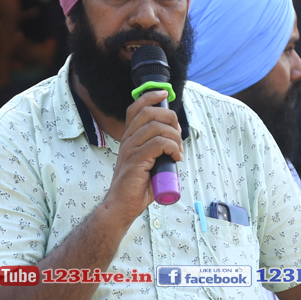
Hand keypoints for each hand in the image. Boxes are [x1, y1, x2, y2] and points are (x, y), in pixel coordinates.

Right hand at [102, 90, 183, 222]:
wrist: (122, 205)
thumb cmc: (137, 187)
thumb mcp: (148, 163)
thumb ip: (157, 150)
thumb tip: (175, 143)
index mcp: (129, 138)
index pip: (136, 108)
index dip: (150, 97)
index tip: (164, 94)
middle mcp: (128, 140)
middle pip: (149, 113)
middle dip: (170, 118)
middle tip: (178, 135)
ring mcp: (130, 149)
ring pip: (157, 128)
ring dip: (174, 137)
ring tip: (178, 151)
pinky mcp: (136, 160)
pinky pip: (158, 144)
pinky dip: (172, 148)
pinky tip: (176, 157)